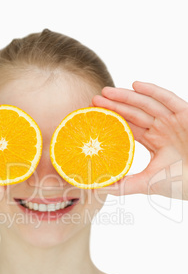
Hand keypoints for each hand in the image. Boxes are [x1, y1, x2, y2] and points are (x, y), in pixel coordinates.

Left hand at [92, 82, 187, 199]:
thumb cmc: (182, 183)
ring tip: (106, 92)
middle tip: (95, 100)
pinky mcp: (186, 114)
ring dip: (126, 96)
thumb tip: (99, 188)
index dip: (112, 119)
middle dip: (114, 105)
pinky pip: (168, 99)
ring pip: (146, 104)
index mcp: (154, 141)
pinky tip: (135, 85)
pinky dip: (153, 91)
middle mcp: (162, 128)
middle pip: (134, 112)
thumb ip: (124, 186)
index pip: (129, 126)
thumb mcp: (148, 184)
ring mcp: (174, 120)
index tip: (94, 116)